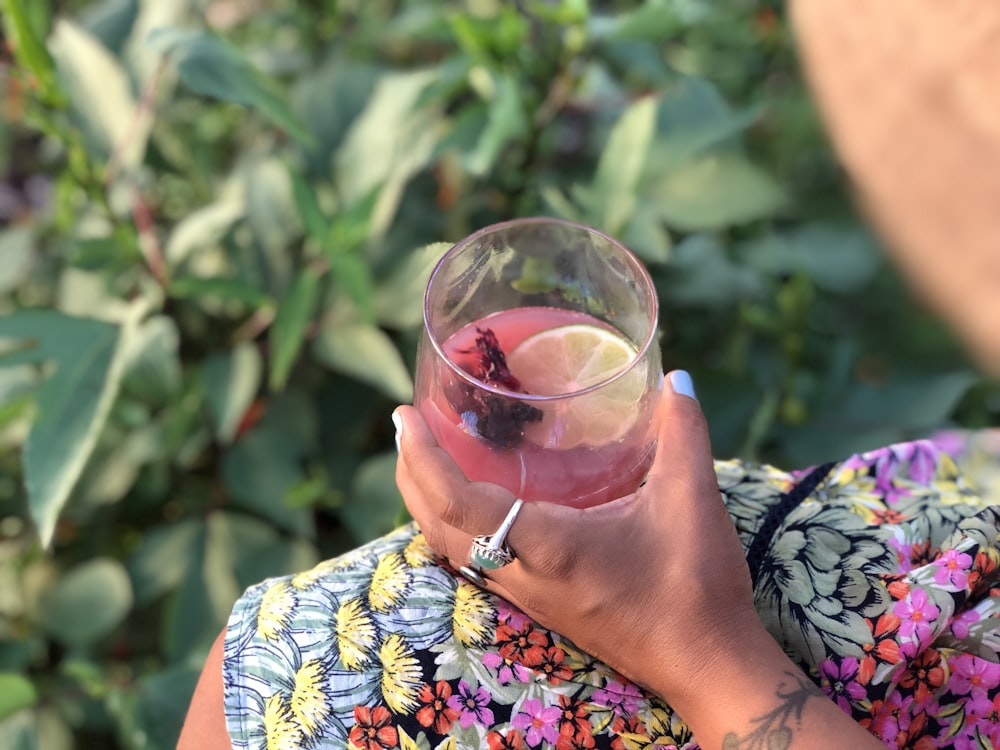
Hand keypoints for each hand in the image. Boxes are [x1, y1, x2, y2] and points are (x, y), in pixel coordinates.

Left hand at [395, 371, 758, 706]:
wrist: (705, 665)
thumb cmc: (695, 587)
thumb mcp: (691, 502)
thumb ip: (683, 434)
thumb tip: (677, 379)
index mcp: (546, 546)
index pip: (458, 502)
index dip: (423, 459)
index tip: (406, 416)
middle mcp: (523, 575)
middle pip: (437, 527)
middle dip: (412, 475)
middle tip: (407, 425)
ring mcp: (528, 596)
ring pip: (452, 549)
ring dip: (428, 503)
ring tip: (425, 458)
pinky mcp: (541, 605)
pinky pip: (476, 563)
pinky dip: (456, 526)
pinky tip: (475, 505)